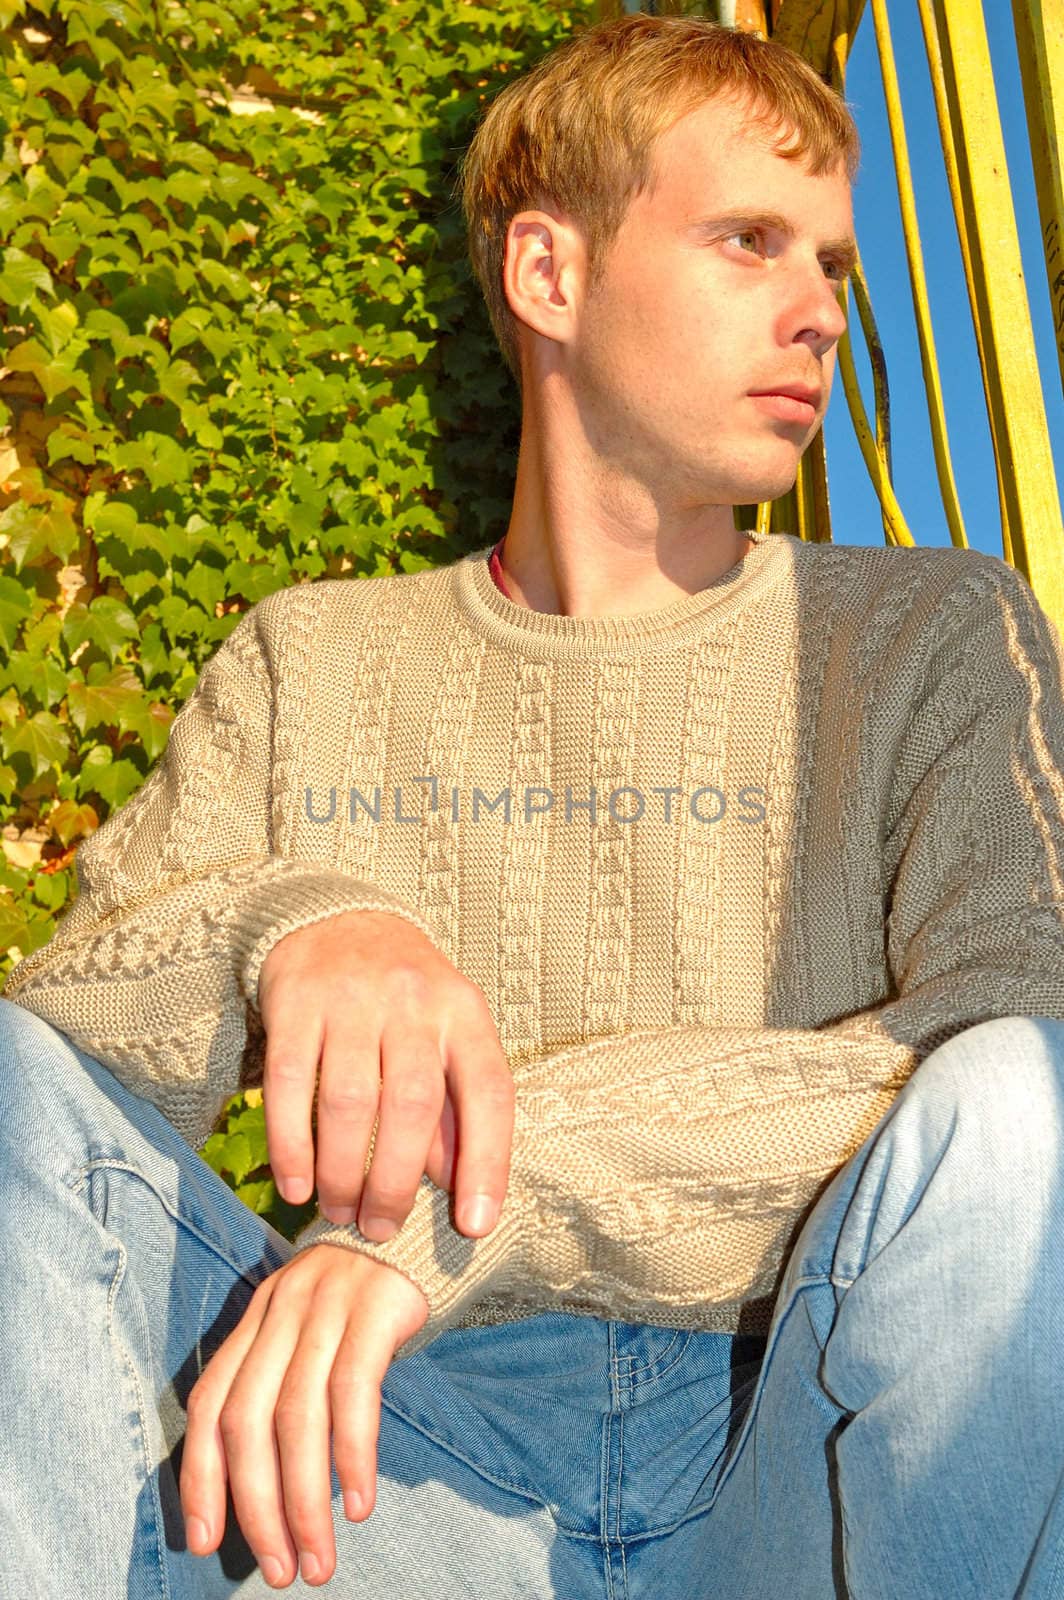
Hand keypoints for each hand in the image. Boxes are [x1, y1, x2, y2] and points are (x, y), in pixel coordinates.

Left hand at [180, 1243, 428, 1588]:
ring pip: (298, 1415)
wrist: (429, 1229)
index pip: (211, 1400)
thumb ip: (284, 1381)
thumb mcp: (314, 1327)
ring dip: (304, 1501)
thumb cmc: (369, 1300)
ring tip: (318, 1559)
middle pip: (249, 1418)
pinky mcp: (377, 1305)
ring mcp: (329, 1302)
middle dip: (258, 1506)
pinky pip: (354, 1392)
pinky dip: (352, 1456)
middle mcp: (284, 1306)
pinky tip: (359, 1504)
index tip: (206, 1540)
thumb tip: (261, 1485)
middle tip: (280, 1570)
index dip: (201, 1475)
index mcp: (260, 1314)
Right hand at [256, 908, 514, 1243]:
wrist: (335, 918)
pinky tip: (297, 1187)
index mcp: (463, 1012)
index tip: (475, 1226)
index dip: (487, 1163)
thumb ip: (454, 1106)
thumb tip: (454, 1189)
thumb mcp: (445, 1034)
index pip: (488, 1091)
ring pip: (349, 1103)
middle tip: (381, 1229)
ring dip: (343, 1173)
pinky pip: (290, 1086)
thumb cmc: (403, 998)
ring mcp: (351, 999)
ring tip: (341, 1212)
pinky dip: (292, 1146)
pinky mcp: (294, 1003)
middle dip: (397, 1183)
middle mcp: (413, 1002)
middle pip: (413, 1105)